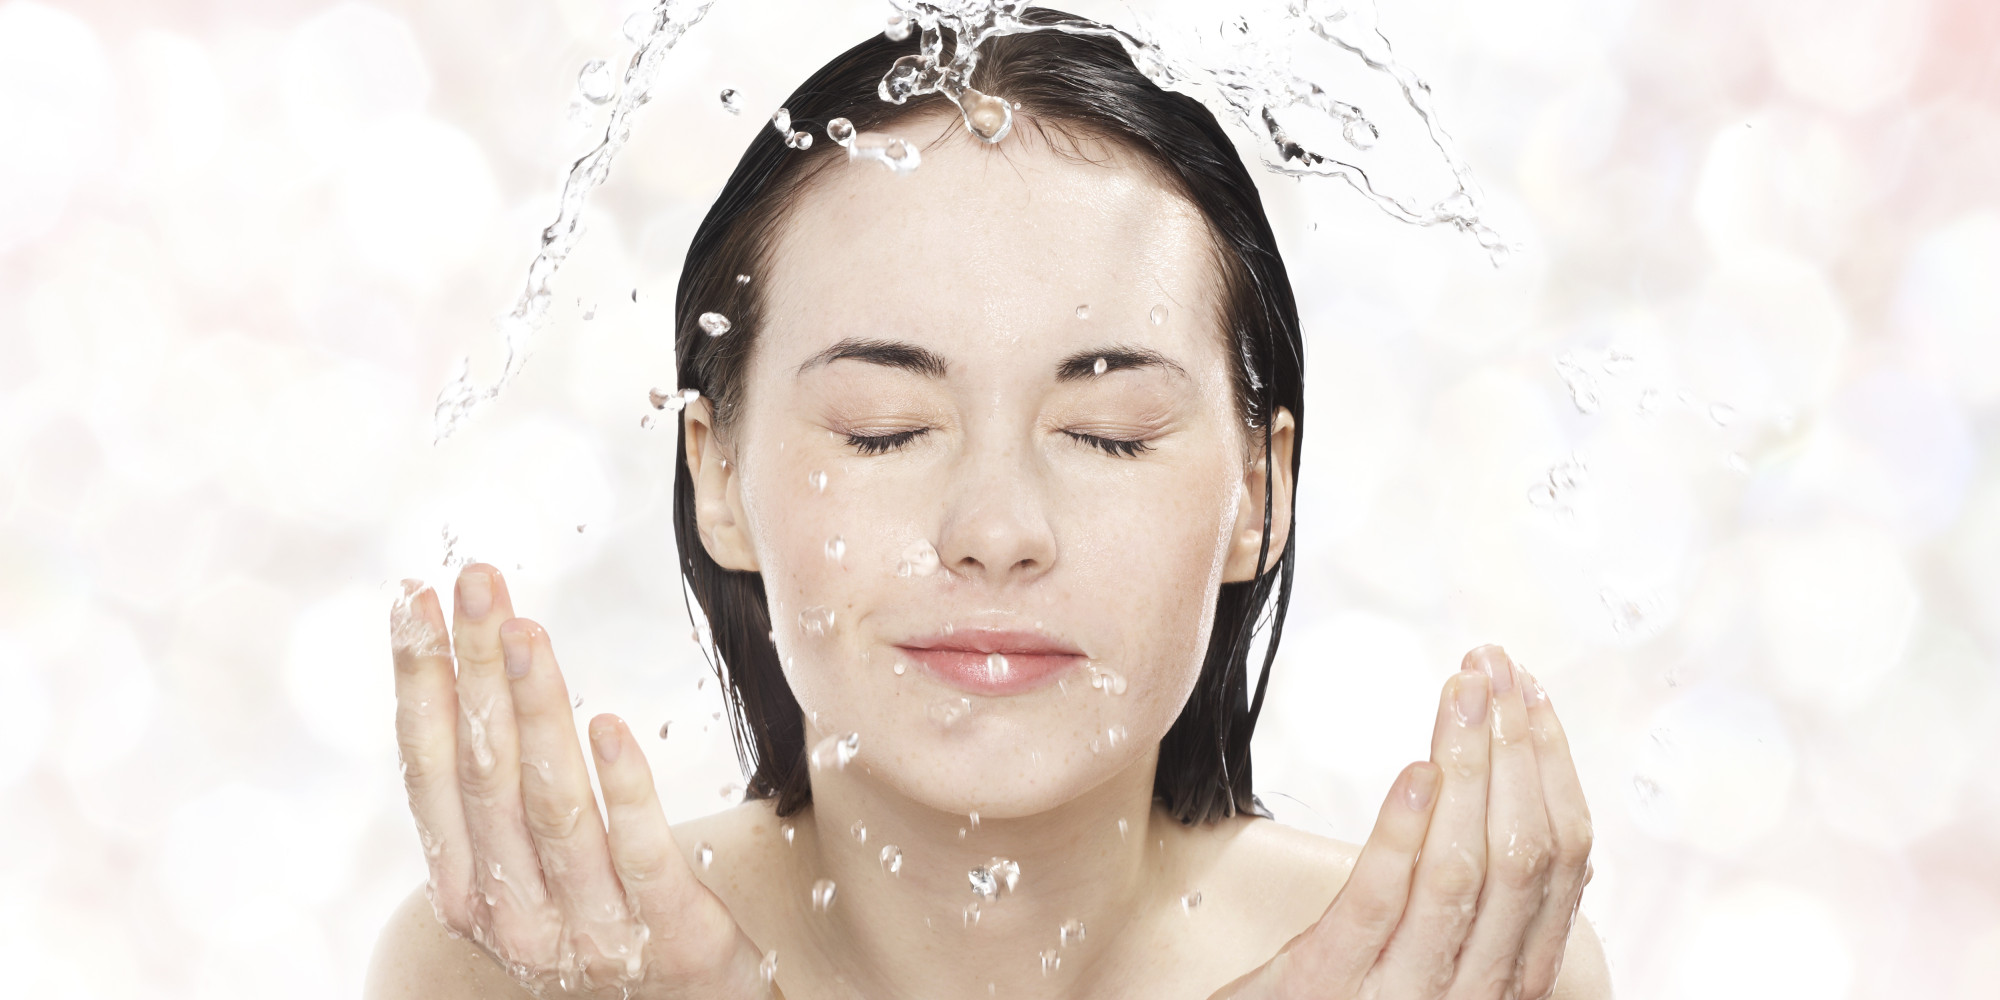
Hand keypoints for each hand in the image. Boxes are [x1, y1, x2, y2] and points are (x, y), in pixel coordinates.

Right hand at [390, 563, 773, 997]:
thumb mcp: (532, 871)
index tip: (413, 599)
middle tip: (475, 579)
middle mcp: (512, 916)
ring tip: (528, 628)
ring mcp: (588, 930)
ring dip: (536, 708)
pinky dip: (621, 785)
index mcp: (466, 893)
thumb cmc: (606, 920)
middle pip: (484, 772)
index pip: (429, 772)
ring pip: (550, 803)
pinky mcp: (668, 932)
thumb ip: (497, 802)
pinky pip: (637, 848)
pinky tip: (608, 723)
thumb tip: (469, 670)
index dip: (418, 683)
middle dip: (475, 666)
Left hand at [1217, 645, 1593, 999]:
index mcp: (1509, 980)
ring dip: (1468, 767)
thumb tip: (1574, 857)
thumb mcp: (1442, 969)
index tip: (1532, 693)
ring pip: (1460, 871)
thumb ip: (1500, 924)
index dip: (1553, 769)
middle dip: (1515, 749)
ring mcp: (1403, 994)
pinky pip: (1379, 902)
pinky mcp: (1329, 984)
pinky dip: (1402, 832)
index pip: (1561, 863)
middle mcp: (1472, 992)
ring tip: (1461, 693)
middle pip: (1521, 857)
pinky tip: (1416, 770)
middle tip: (1494, 666)